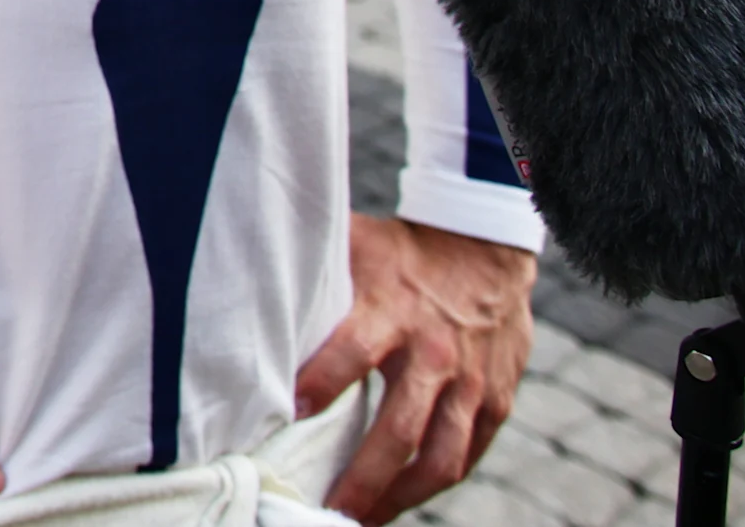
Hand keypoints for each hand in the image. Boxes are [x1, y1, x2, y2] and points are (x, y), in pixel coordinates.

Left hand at [295, 214, 535, 523]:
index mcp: (391, 310)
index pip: (352, 352)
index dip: (321, 382)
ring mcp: (471, 382)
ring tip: (364, 519)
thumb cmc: (403, 252)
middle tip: (327, 510)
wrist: (486, 245)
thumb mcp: (353, 247)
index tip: (286, 414)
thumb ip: (314, 277)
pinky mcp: (497, 400)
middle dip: (362, 478)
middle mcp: (434, 352)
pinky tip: (406, 498)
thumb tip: (247, 285)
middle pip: (398, 429)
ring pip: (441, 458)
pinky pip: (469, 454)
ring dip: (401, 497)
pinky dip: (438, 482)